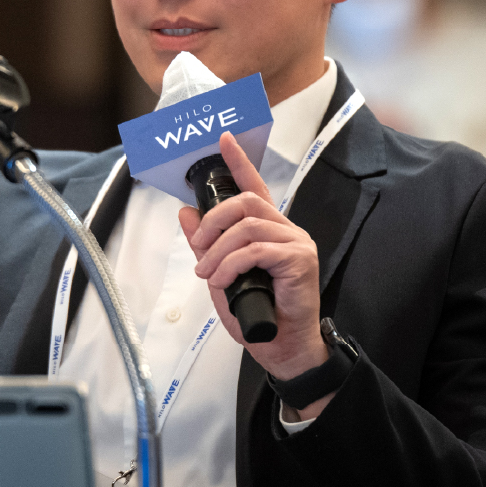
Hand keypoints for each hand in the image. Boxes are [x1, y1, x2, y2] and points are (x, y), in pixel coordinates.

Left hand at [179, 132, 331, 415]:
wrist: (282, 346)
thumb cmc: (257, 313)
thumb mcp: (221, 275)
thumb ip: (206, 245)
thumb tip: (186, 213)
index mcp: (268, 229)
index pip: (254, 185)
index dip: (238, 161)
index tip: (223, 139)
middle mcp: (285, 229)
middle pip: (247, 201)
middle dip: (214, 219)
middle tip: (199, 245)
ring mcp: (296, 242)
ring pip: (249, 226)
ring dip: (218, 249)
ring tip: (207, 273)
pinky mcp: (300, 259)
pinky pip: (257, 250)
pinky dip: (231, 264)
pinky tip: (222, 281)